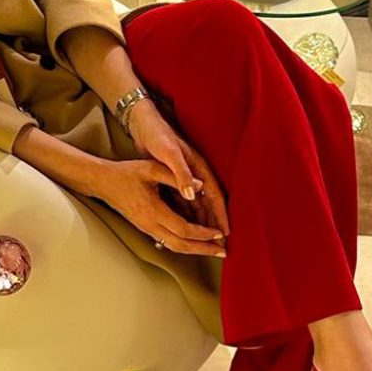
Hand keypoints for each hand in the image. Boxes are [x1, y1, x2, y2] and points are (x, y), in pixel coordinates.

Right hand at [91, 155, 225, 257]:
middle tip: (223, 251)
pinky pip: (167, 242)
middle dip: (203, 249)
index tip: (218, 232)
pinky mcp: (145, 228)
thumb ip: (177, 176)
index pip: (183, 229)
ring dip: (195, 250)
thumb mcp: (152, 168)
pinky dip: (184, 245)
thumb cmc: (127, 173)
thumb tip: (201, 185)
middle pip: (181, 245)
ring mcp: (146, 229)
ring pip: (174, 247)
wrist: (103, 183)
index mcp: (153, 210)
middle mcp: (150, 225)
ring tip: (213, 251)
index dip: (203, 233)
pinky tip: (195, 243)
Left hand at [126, 100, 228, 239]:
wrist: (144, 125)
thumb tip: (194, 195)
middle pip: (208, 205)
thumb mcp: (170, 155)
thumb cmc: (159, 138)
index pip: (215, 197)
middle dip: (214, 224)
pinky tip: (185, 228)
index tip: (227, 234)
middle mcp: (196, 175)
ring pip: (197, 205)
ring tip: (205, 242)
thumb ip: (182, 174)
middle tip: (220, 245)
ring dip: (202, 222)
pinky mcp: (174, 180)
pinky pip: (185, 203)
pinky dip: (187, 215)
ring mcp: (186, 178)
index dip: (221, 215)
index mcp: (199, 169)